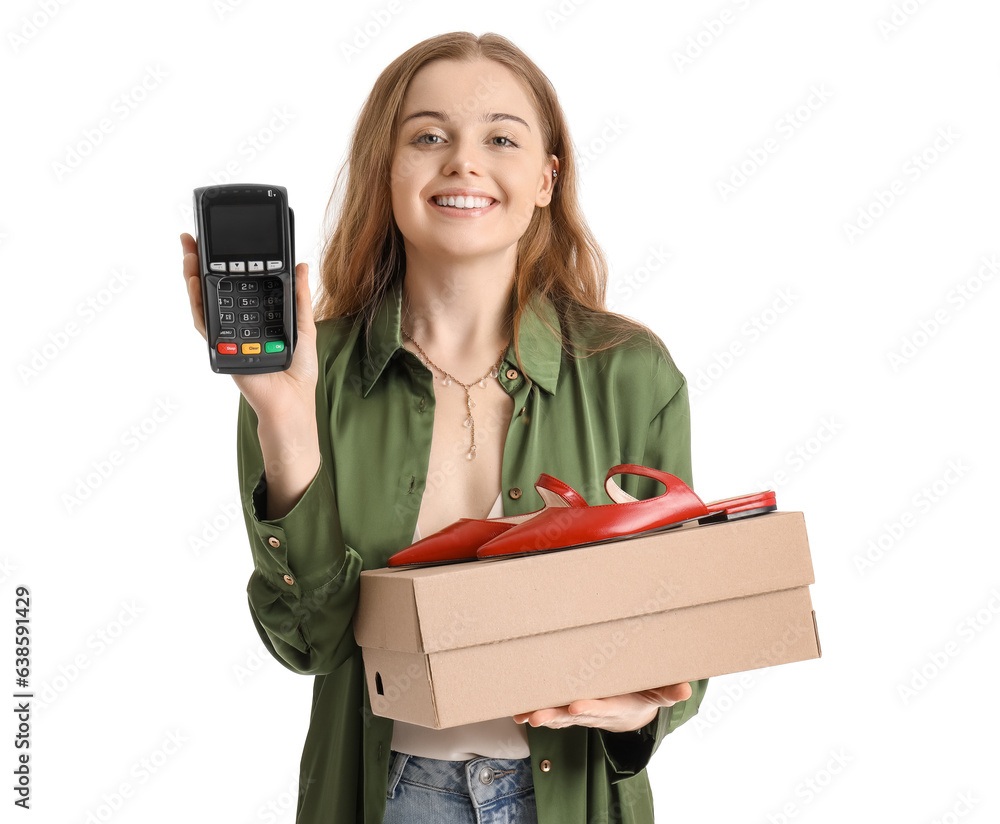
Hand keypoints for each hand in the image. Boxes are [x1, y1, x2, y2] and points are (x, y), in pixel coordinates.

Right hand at [180, 232, 318, 417]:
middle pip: (213, 290)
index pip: (236, 284)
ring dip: (193, 278)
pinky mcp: (221, 347)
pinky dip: (198, 303)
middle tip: (192, 240)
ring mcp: (226, 335)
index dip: (224, 264)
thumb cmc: (299, 369)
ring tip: (190, 255)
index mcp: (255, 316)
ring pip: (203, 303)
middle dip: (200, 264)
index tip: (218, 242)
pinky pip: (205, 323)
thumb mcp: (303, 325)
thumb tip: (301, 266)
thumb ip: (299, 297)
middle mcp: (237, 323)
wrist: (292, 398)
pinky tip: (196, 283)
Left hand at [512, 682, 692, 733]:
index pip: (601, 708)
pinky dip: (534, 712)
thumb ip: (668, 691)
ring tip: (524, 716)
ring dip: (540, 716)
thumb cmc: (641, 695)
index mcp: (615, 706)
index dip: (589, 708)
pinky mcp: (568, 708)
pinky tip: (518, 712)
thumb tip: (684, 688)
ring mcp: (579, 712)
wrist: (629, 711)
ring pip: (557, 716)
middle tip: (538, 717)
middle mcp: (593, 711)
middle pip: (572, 716)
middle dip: (555, 716)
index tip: (576, 706)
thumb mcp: (658, 692)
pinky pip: (550, 712)